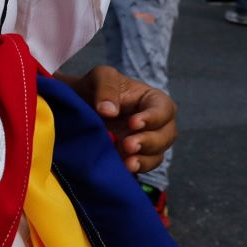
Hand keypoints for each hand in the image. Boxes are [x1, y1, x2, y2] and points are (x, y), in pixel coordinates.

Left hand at [56, 65, 177, 174]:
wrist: (80, 105)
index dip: (152, 118)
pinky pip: (143, 166)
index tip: (133, 123)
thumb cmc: (97, 87)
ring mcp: (148, 142)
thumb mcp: (101, 77)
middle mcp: (157, 124)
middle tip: (128, 145)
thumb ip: (106, 89)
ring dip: (144, 160)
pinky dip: (136, 168)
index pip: (163, 109)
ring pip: (157, 154)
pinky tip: (124, 169)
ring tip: (128, 163)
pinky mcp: (136, 157)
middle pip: (165, 135)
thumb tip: (109, 111)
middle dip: (149, 142)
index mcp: (154, 100)